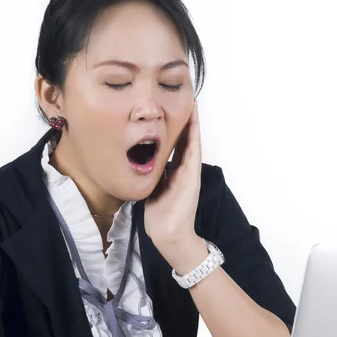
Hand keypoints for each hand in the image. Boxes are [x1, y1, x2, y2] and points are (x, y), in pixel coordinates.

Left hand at [145, 101, 206, 272]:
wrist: (169, 234)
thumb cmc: (160, 218)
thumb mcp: (152, 192)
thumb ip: (152, 178)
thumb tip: (141, 168)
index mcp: (174, 174)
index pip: (176, 147)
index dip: (175, 131)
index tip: (170, 114)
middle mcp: (184, 171)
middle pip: (185, 141)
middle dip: (185, 122)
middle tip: (186, 101)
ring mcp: (190, 173)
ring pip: (192, 143)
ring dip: (193, 123)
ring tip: (193, 105)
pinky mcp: (192, 177)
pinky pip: (194, 152)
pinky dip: (194, 136)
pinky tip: (194, 121)